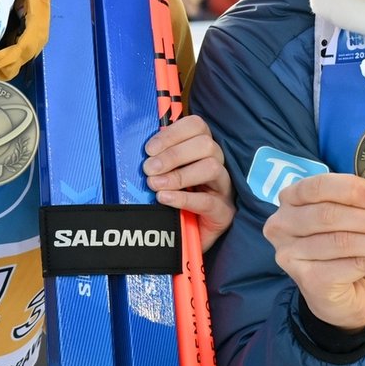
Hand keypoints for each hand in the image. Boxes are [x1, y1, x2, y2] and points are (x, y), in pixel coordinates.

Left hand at [142, 114, 233, 251]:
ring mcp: (224, 188)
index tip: (149, 149)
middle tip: (148, 169)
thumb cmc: (173, 202)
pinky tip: (164, 198)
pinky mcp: (224, 212)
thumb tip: (140, 153)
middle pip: (206, 144)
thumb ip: (157, 161)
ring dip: (178, 175)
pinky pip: (208, 201)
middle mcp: (218, 164)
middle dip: (173, 155)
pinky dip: (183, 198)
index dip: (172, 133)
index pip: (197, 126)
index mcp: (203, 150)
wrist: (186, 239)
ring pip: (212, 167)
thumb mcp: (163, 177)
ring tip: (155, 185)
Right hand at [264, 173, 364, 333]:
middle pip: (329, 215)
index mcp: (291, 200)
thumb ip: (361, 207)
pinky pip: (355, 265)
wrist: (339, 301)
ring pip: (345, 242)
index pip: (317, 187)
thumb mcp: (351, 221)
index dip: (351, 189)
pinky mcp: (309, 280)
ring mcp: (291, 255)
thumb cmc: (344, 252)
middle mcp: (282, 225)